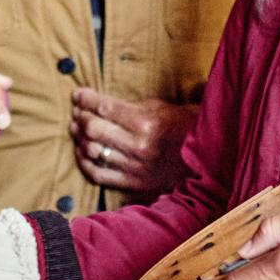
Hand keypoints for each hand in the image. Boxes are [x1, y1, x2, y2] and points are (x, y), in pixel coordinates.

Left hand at [70, 89, 195, 195]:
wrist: (202, 160)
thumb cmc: (181, 127)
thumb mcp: (160, 108)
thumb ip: (129, 106)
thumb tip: (97, 103)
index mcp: (146, 123)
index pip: (105, 108)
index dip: (86, 99)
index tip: (77, 95)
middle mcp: (138, 146)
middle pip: (93, 129)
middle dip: (80, 117)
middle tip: (77, 111)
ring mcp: (134, 167)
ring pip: (92, 151)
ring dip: (79, 138)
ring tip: (77, 129)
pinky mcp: (132, 183)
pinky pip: (98, 174)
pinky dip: (84, 162)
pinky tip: (82, 151)